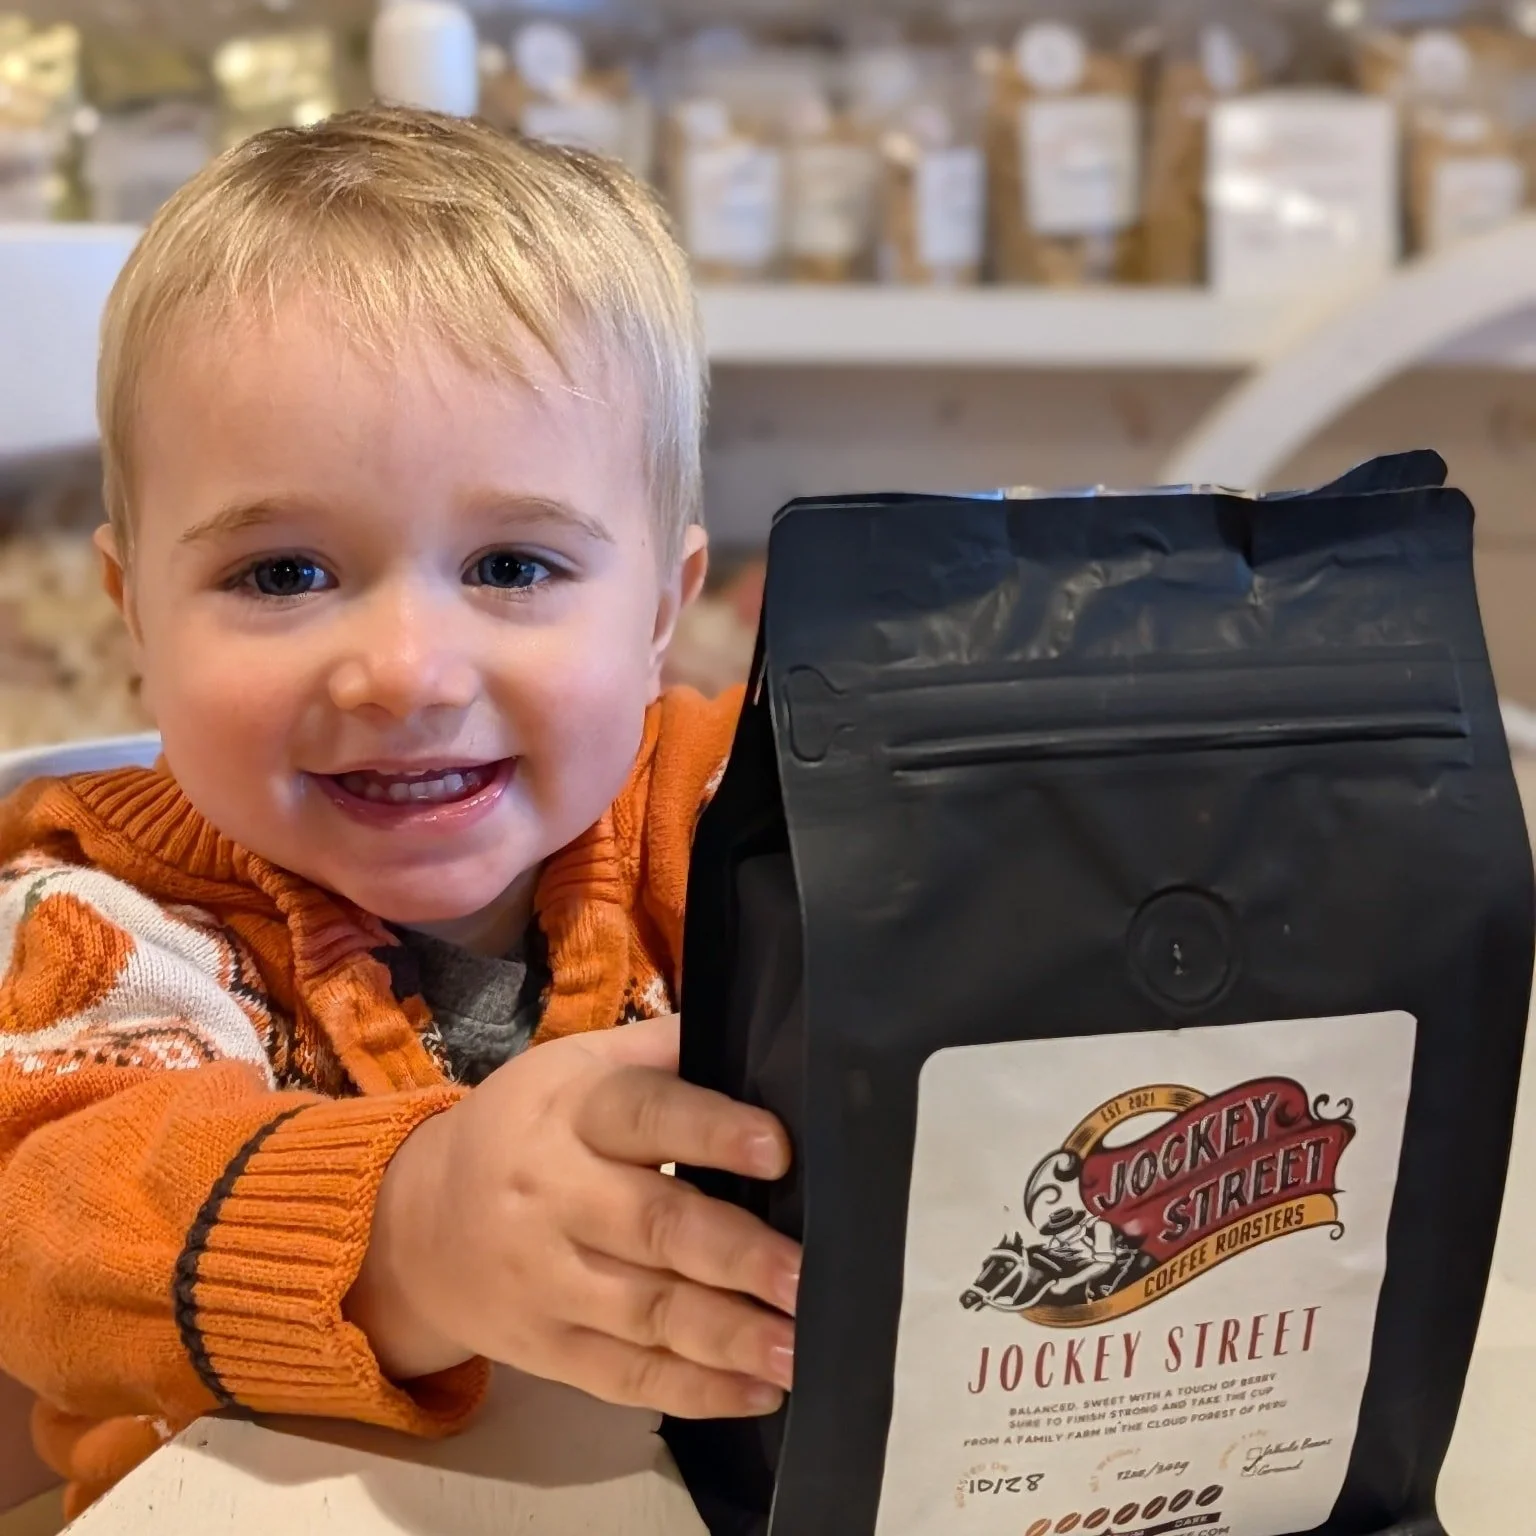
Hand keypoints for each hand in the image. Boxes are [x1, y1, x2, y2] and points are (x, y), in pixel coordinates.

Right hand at [346, 1016, 799, 1419]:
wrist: (414, 1224)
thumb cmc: (527, 1127)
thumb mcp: (576, 1066)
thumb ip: (659, 1051)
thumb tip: (756, 1031)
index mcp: (572, 1112)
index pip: (645, 1116)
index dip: (711, 1132)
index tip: (779, 1150)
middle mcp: (556, 1196)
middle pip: (653, 1226)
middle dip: (736, 1255)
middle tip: (805, 1277)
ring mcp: (547, 1282)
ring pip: (646, 1313)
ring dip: (728, 1337)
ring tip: (797, 1349)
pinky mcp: (548, 1349)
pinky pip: (623, 1377)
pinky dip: (693, 1392)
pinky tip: (756, 1395)